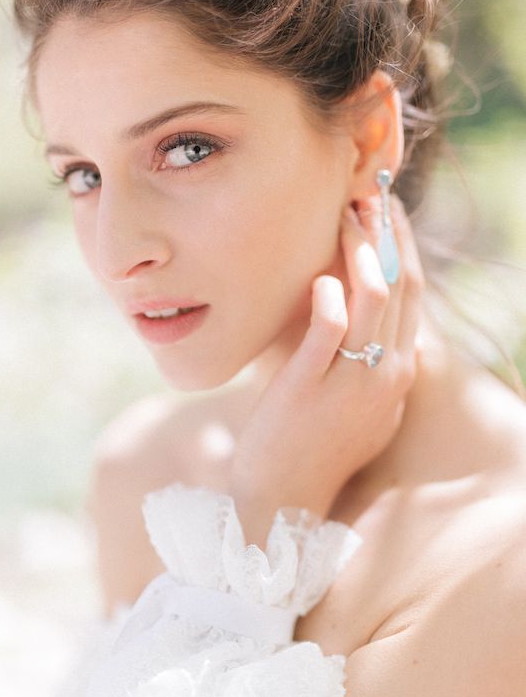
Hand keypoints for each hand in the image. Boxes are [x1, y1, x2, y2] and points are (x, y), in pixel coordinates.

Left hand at [229, 193, 424, 546]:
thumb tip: (370, 322)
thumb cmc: (312, 446)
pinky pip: (329, 328)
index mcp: (398, 376)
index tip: (390, 215)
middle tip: (370, 196)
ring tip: (344, 218)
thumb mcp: (360, 406)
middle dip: (387, 235)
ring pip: (371, 298)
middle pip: (398, 287)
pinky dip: (328, 295)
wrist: (284, 500)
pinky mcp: (309, 388)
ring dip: (361, 251)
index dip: (403, 250)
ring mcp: (351, 383)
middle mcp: (386, 376)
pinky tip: (319, 276)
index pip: (412, 297)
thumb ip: (371, 365)